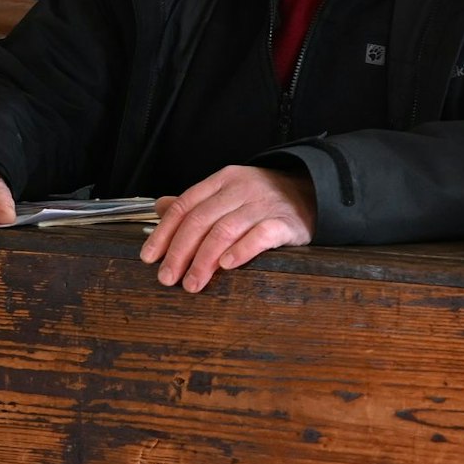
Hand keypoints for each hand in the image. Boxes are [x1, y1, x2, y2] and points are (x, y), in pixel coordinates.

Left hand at [139, 166, 316, 292]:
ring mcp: (264, 204)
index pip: (186, 205)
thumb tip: (161, 208)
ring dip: (204, 259)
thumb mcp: (229, 192)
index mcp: (224, 180)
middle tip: (168, 278)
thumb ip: (196, 202)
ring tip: (193, 283)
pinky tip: (227, 266)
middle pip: (201, 220)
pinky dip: (241, 251)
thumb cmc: (264, 199)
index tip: (150, 257)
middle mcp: (242, 188)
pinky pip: (260, 235)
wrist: (313, 192)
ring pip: (225, 230)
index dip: (164, 233)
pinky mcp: (285, 222)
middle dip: (180, 252)